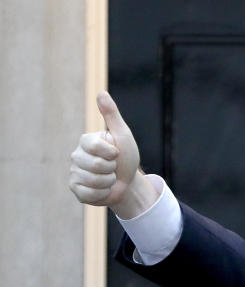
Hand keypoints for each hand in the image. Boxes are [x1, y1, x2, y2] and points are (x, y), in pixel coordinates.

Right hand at [69, 91, 155, 217]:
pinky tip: (103, 189)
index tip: (116, 153)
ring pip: (93, 181)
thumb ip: (111, 115)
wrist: (128, 182)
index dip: (112, 153)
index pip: (95, 147)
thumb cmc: (126, 157)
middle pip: (96, 165)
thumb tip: (101, 92)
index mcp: (85, 141)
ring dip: (108, 182)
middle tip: (113, 167)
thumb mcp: (122, 135)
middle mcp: (76, 156)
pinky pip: (89, 194)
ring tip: (109, 178)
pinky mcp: (75, 189)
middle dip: (112, 169)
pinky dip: (102, 193)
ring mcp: (74, 173)